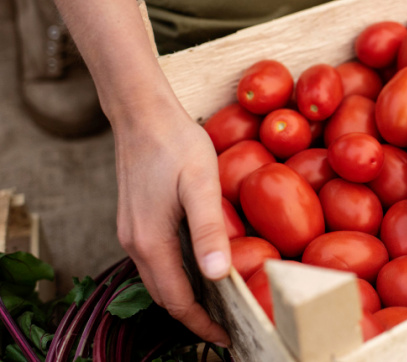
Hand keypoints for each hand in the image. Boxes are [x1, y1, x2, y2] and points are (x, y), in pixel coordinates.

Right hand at [114, 110, 231, 346]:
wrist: (143, 114)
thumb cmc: (176, 144)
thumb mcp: (200, 185)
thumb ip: (208, 230)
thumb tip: (218, 275)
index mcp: (150, 241)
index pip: (176, 300)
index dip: (201, 323)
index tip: (228, 337)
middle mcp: (135, 242)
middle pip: (165, 295)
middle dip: (195, 316)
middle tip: (231, 325)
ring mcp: (133, 231)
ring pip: (160, 278)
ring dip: (187, 296)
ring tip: (222, 303)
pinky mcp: (137, 220)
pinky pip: (158, 260)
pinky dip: (179, 274)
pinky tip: (204, 267)